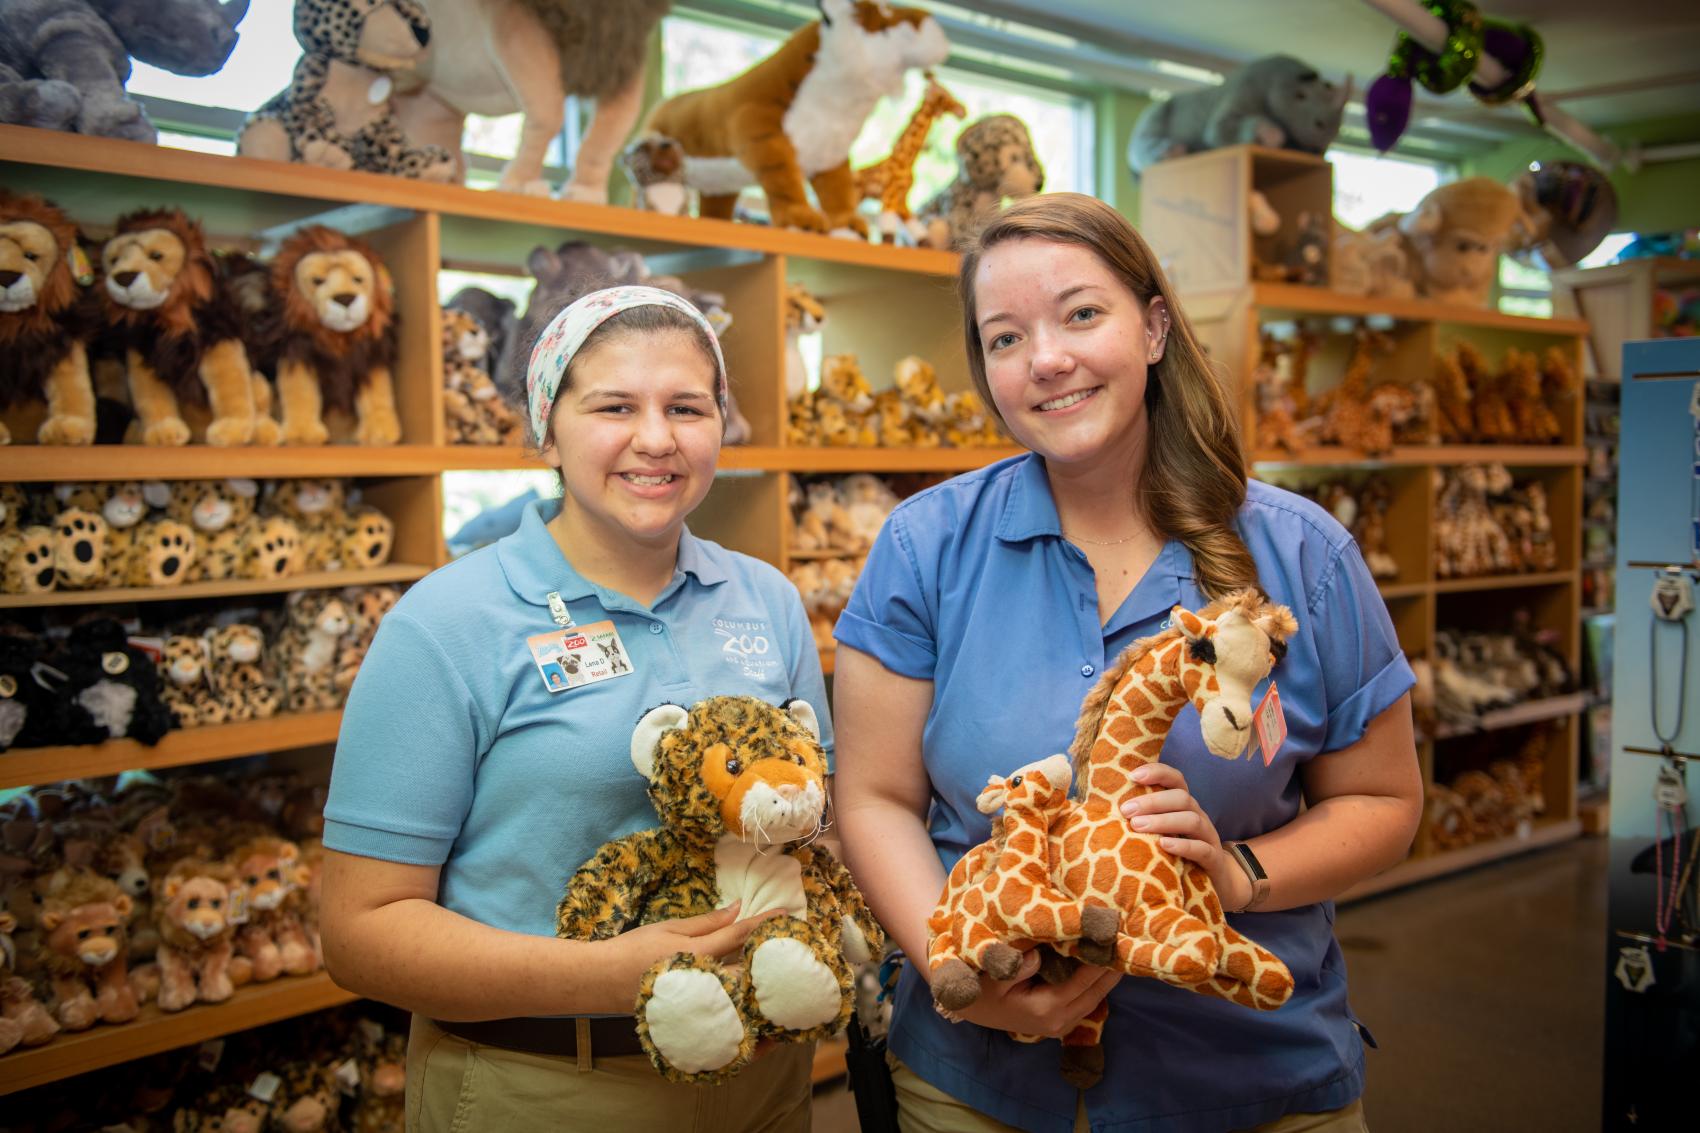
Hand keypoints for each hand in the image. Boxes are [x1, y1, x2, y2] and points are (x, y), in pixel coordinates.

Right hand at [592, 903, 777, 1013]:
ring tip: (776, 961)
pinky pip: (726, 1000)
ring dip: (759, 973)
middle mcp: (703, 977)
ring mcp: (700, 997)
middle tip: (790, 941)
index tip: (785, 913)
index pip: (739, 934)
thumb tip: (737, 910)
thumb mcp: (670, 927)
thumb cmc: (634, 948)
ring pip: (740, 986)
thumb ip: (707, 922)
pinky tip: (751, 983)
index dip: (763, 922)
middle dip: (769, 953)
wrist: (604, 981)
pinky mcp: (695, 1009)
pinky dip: (741, 991)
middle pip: (748, 966)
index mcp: (697, 952)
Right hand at [948, 950, 1119, 1038]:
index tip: (1113, 935)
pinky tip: (1104, 962)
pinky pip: (1087, 1000)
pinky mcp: (1061, 1022)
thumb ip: (1018, 965)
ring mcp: (1061, 1025)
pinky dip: (1097, 982)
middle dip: (1112, 966)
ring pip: (1096, 998)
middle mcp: (1059, 1021)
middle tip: (1127, 937)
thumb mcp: (994, 976)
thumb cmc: (981, 989)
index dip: (1100, 960)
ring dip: (1108, 975)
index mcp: (1046, 1009)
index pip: (1083, 982)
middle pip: (1098, 992)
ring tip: (1120, 946)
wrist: (971, 1009)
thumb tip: (1041, 953)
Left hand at [1119, 764, 1252, 912]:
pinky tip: (1164, 845)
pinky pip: (1202, 848)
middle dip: (1152, 801)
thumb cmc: (1176, 853)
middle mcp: (1197, 815)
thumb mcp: (1159, 832)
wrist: (1216, 883)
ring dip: (1163, 820)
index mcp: (1183, 805)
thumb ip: (1139, 819)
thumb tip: (1096, 811)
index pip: (1175, 779)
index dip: (1157, 772)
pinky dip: (1183, 844)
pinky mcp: (1213, 859)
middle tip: (1126, 810)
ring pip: (1192, 819)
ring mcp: (1208, 836)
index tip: (1132, 776)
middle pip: (1181, 797)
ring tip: (1138, 826)